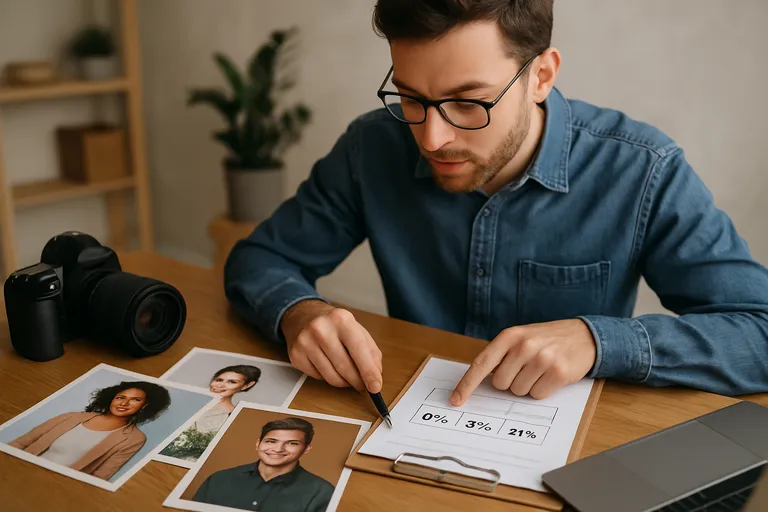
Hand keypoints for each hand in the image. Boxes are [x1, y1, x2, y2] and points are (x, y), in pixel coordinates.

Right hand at [280, 300, 382, 392]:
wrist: (303, 315)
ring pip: (331, 377)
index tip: (375, 387)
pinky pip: (318, 378)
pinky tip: (329, 365)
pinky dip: (328, 377)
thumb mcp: (356, 329)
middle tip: (363, 384)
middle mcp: (321, 329)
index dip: (369, 372)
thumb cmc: (334, 324)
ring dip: (344, 382)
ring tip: (347, 375)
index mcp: (341, 320)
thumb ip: (371, 351)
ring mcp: (306, 342)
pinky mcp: (296, 355)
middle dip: (358, 381)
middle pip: (345, 368)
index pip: (359, 351)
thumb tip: (375, 376)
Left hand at [451, 319, 595, 403]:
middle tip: (525, 369)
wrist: (583, 335)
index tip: (456, 400)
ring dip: (527, 386)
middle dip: (510, 382)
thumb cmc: (546, 339)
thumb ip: (501, 355)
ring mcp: (542, 358)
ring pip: (518, 391)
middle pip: (500, 383)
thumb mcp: (521, 337)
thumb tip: (480, 381)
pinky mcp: (558, 372)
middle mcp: (524, 345)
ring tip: (540, 370)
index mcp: (510, 335)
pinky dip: (542, 390)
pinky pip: (537, 395)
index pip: (481, 363)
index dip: (467, 384)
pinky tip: (550, 376)